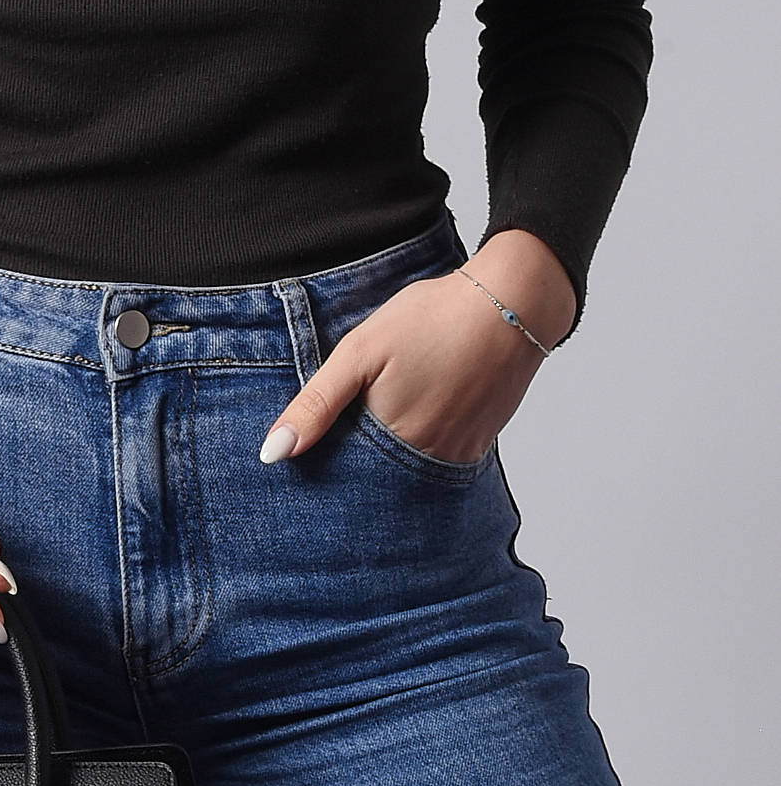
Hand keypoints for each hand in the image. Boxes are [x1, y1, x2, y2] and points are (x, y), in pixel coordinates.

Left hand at [258, 229, 576, 466]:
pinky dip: (419, 452)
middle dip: (356, 471)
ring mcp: (455, 458)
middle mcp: (425, 463)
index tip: (308, 465)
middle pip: (376, 483)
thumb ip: (315, 404)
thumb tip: (272, 454)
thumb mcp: (360, 353)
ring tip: (386, 424)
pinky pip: (437, 464)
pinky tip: (416, 421)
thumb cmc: (432, 319)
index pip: (343, 479)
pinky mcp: (477, 447)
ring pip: (406, 475)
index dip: (325, 468)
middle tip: (352, 439)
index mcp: (389, 445)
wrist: (512, 302)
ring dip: (389, 464)